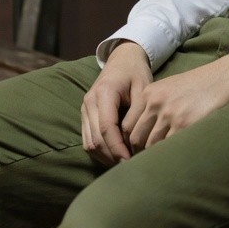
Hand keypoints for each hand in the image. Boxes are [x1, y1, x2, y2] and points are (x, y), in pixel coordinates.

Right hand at [81, 41, 153, 165]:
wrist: (122, 60)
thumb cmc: (136, 73)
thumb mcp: (144, 88)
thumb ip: (138, 113)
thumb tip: (136, 140)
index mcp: (104, 92)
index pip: (106, 127)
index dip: (117, 147)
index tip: (130, 161)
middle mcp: (89, 102)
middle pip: (95, 139)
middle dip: (112, 156)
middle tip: (130, 167)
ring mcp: (84, 109)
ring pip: (89, 143)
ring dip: (105, 157)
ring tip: (124, 164)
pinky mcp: (85, 116)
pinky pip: (88, 140)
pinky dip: (100, 152)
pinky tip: (115, 156)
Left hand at [124, 52, 228, 152]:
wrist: (221, 79)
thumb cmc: (196, 86)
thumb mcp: (167, 88)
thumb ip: (152, 105)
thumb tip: (142, 131)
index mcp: (148, 93)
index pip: (127, 124)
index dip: (128, 141)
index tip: (134, 149)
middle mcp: (156, 103)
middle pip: (136, 137)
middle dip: (138, 151)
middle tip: (143, 160)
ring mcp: (170, 114)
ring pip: (151, 145)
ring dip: (153, 155)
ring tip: (157, 162)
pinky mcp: (184, 124)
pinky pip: (169, 146)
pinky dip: (168, 154)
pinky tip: (172, 157)